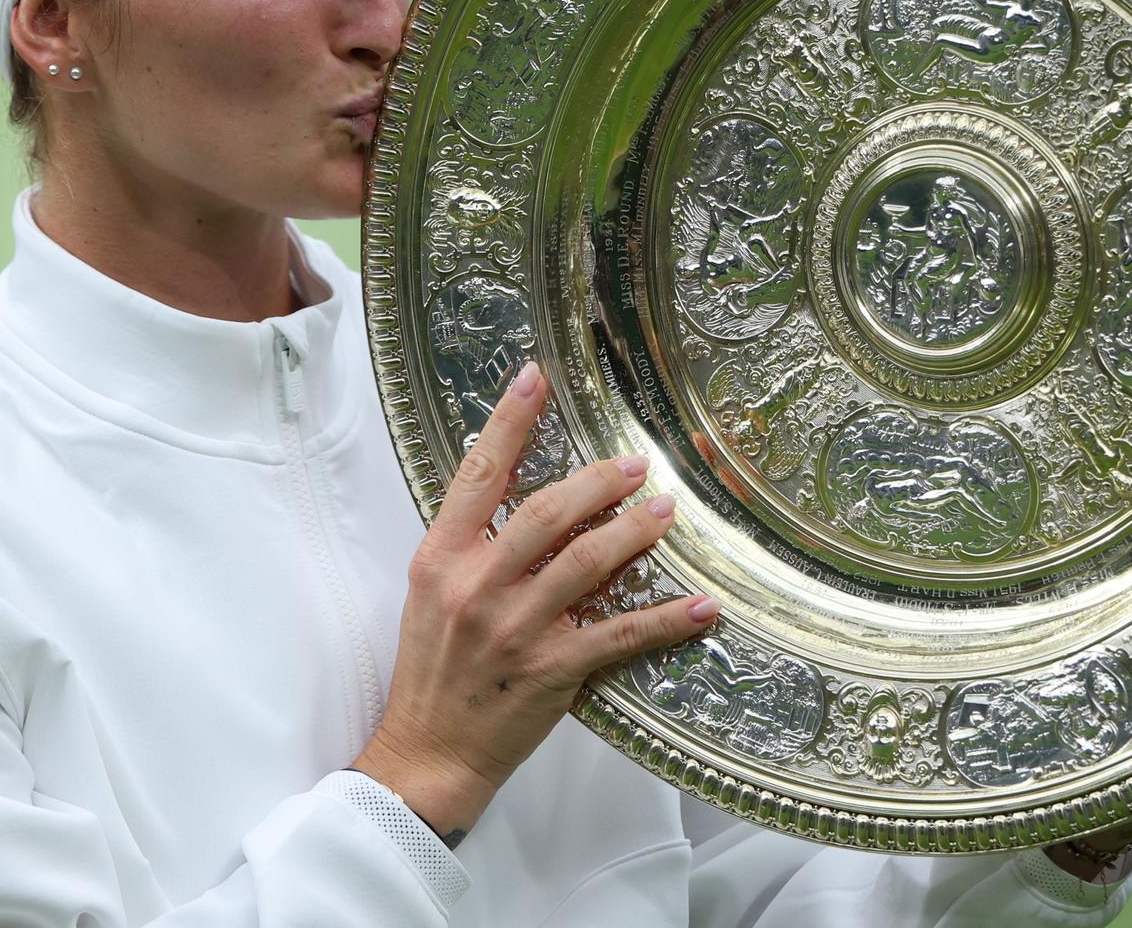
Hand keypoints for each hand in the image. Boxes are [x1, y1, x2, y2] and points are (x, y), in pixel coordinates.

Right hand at [353, 361, 720, 841]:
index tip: (536, 378)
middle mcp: (478, 587)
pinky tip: (702, 605)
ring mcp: (517, 629)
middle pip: (546, 513)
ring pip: (587, 562)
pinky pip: (621, 634)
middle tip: (635, 463)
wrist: (429, 751)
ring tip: (664, 511)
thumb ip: (471, 546)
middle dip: (597, 482)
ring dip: (633, 532)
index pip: (478, 476)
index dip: (509, 423)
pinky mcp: (553, 670)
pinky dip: (667, 619)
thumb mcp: (432, 595)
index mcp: (441, 560)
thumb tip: (520, 496)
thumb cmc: (432, 671)